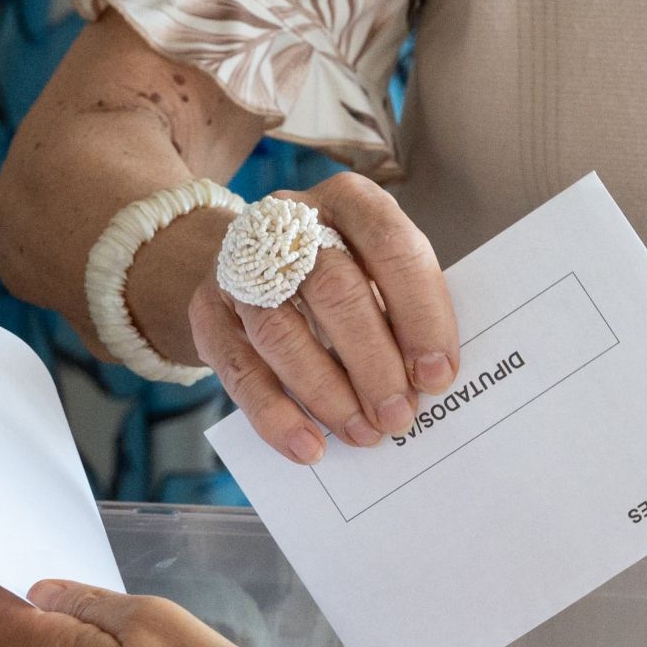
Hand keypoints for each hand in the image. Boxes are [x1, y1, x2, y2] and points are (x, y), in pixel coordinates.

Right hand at [186, 174, 459, 463]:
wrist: (254, 260)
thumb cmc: (343, 271)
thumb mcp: (377, 269)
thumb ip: (403, 311)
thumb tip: (428, 381)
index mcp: (350, 200)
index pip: (391, 246)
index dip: (419, 313)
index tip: (437, 374)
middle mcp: (292, 221)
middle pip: (334, 289)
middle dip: (372, 362)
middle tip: (399, 416)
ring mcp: (241, 264)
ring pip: (281, 332)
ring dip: (327, 393)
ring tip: (362, 434)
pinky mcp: (209, 311)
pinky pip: (239, 370)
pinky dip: (275, 415)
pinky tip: (308, 446)